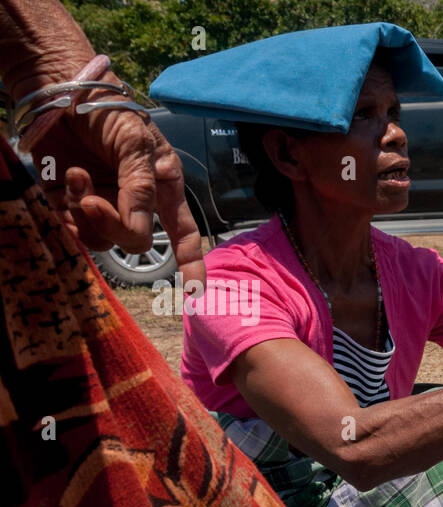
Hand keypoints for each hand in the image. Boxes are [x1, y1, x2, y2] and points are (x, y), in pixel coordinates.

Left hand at [22, 82, 204, 286]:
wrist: (58, 88)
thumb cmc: (107, 106)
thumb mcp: (135, 141)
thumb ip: (139, 187)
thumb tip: (139, 230)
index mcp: (163, 186)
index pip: (184, 232)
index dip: (191, 263)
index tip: (196, 292)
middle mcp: (137, 201)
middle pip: (136, 241)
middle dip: (113, 224)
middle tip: (92, 199)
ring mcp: (105, 204)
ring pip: (103, 240)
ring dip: (85, 213)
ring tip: (76, 179)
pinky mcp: (73, 203)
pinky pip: (75, 229)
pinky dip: (67, 212)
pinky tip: (65, 181)